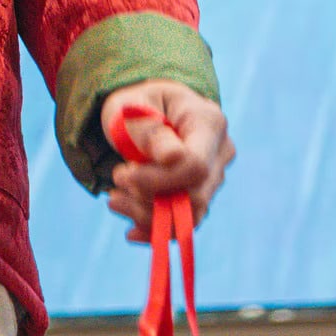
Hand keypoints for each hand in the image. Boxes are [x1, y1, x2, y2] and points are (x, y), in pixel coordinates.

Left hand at [100, 81, 233, 243]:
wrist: (146, 112)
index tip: (122, 174)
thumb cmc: (137, 105)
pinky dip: (156, 231)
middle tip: (116, 183)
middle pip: (194, 195)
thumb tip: (172, 158)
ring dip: (147, 217)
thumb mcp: (132, 107)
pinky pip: (185, 225)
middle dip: (148, 198)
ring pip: (190, 215)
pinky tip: (132, 230)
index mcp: (209, 121)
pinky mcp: (202, 196)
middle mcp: (220, 152)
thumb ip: (149, 129)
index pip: (194, 165)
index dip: (157, 179)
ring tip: (115, 201)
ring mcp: (214, 177)